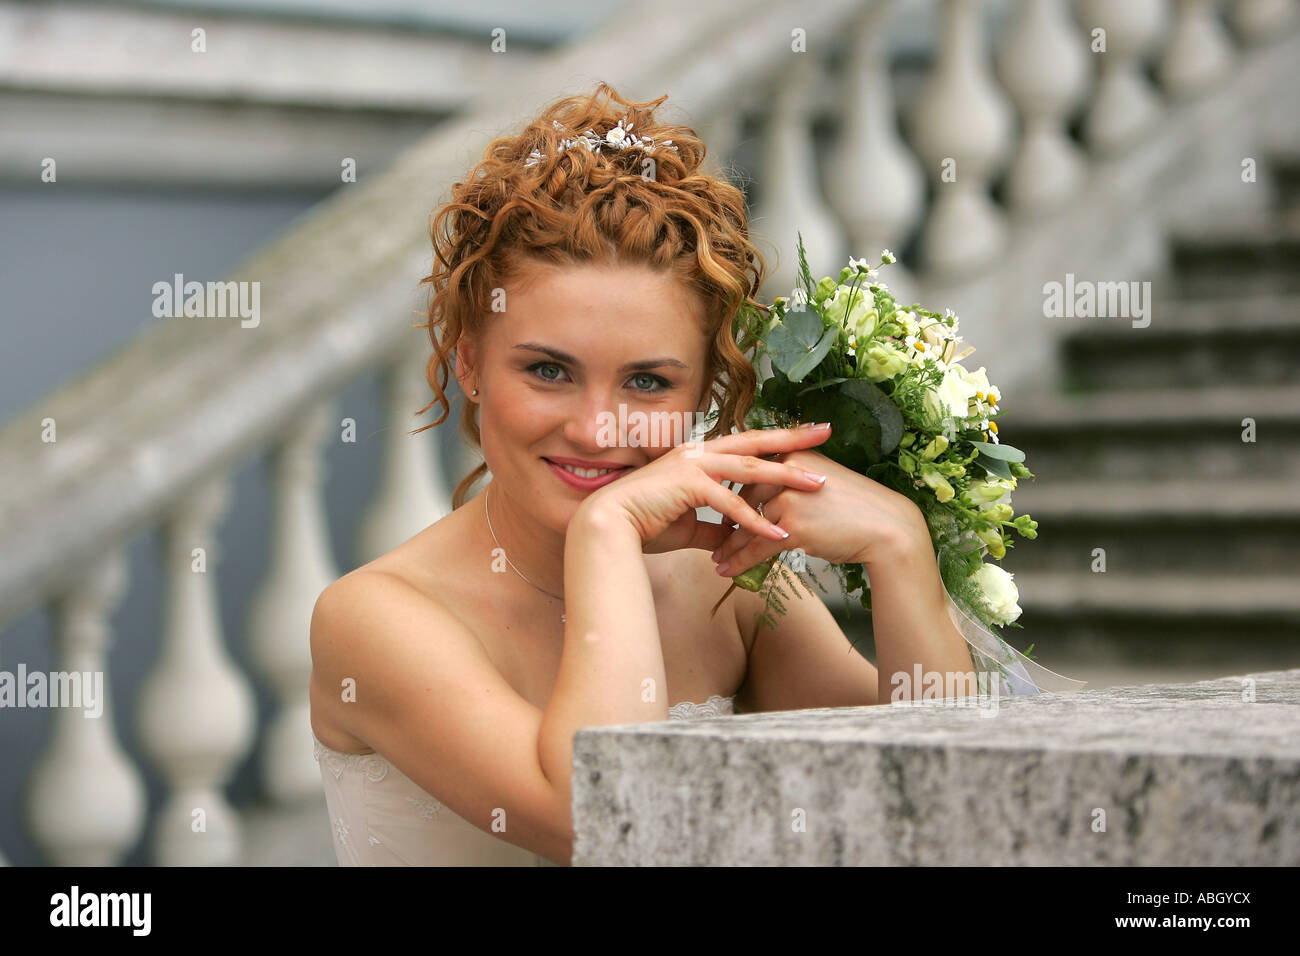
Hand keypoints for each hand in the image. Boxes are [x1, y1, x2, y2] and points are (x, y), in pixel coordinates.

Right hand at [574, 424, 836, 555]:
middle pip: (756, 443)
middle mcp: (699, 454)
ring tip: (818, 485)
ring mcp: (694, 466)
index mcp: (699, 457)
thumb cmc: (643, 523)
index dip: (776, 440)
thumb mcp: (687, 526)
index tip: (805, 437)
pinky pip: (731, 504)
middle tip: (826, 431)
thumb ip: (713, 529)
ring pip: (750, 469)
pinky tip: (779, 534)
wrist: (609, 526)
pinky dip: (757, 521)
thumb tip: (731, 541)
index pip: (746, 444)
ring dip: (786, 477)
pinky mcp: (689, 486)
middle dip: (793, 438)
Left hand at [709, 441, 930, 576]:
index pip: (753, 472)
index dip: (736, 493)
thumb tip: (769, 494)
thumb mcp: (823, 479)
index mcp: (794, 454)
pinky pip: (756, 547)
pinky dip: (739, 561)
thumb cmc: (857, 506)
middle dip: (728, 520)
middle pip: (745, 499)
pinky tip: (727, 570)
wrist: (887, 527)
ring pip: (747, 526)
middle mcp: (788, 472)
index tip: (723, 506)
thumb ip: (794, 479)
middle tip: (716, 536)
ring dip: (729, 545)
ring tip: (717, 558)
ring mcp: (789, 499)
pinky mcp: (793, 527)